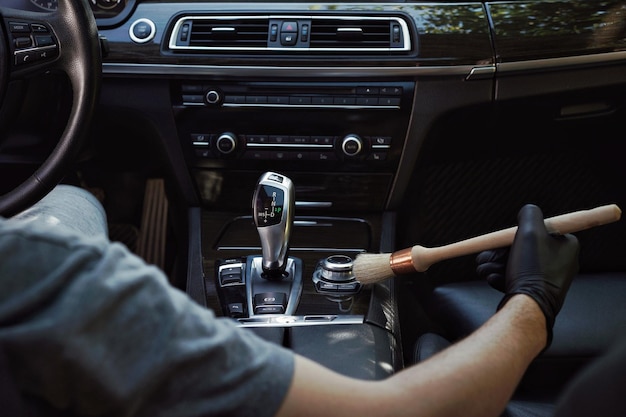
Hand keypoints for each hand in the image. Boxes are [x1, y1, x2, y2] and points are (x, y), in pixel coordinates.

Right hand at [477, 204, 579, 346]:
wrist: (529, 308)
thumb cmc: (532, 271)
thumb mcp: (531, 232)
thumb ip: (529, 214)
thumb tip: (528, 211)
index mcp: (567, 246)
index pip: (537, 232)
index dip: (513, 235)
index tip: (499, 242)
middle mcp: (561, 263)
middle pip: (523, 249)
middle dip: (499, 253)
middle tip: (482, 257)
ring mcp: (549, 280)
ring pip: (518, 265)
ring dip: (496, 265)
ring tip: (482, 269)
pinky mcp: (538, 293)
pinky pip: (518, 279)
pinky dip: (503, 278)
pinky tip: (492, 279)